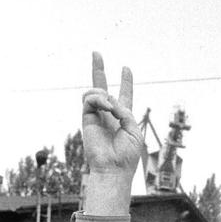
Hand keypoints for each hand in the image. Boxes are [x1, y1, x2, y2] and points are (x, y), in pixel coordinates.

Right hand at [82, 52, 142, 181]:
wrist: (113, 168)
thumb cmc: (126, 154)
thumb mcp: (134, 130)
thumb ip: (125, 111)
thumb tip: (109, 100)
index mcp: (123, 118)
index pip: (124, 96)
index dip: (126, 82)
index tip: (126, 69)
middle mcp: (108, 115)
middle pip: (102, 88)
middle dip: (99, 70)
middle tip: (96, 53)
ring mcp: (96, 116)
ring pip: (95, 91)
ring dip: (104, 94)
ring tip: (110, 106)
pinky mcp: (87, 118)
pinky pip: (90, 99)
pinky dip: (99, 99)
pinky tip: (106, 107)